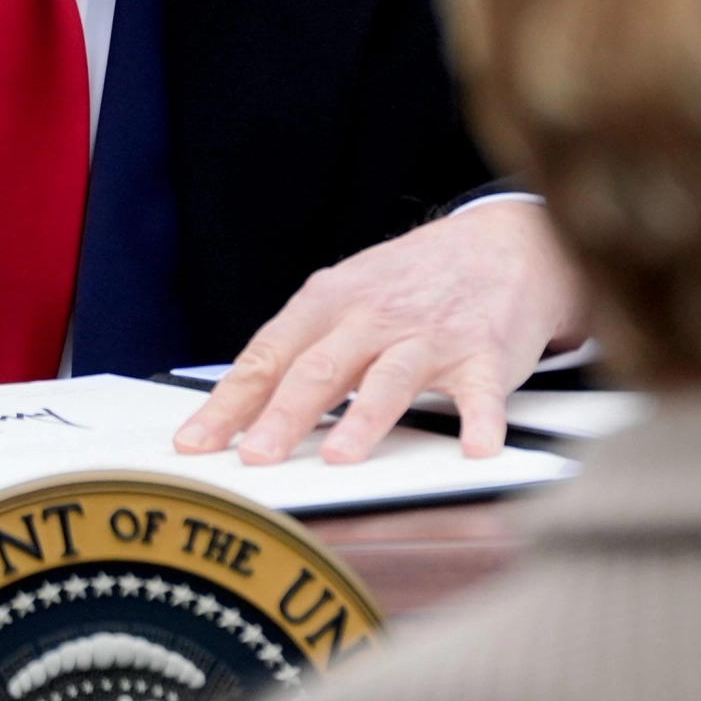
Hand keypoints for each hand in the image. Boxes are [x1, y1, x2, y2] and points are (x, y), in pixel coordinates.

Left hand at [175, 200, 584, 464]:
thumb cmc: (412, 281)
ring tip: (339, 457)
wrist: (504, 242)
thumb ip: (301, 347)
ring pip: (390, 379)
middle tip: (257, 458)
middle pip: (321, 368)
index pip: (269, 355)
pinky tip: (474, 448)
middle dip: (284, 415)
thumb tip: (239, 408)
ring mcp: (431, 335)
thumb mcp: (348, 295)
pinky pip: (480, 392)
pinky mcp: (485, 353)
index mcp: (331, 302)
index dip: (230, 402)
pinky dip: (479, 421)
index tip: (196, 444)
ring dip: (364, 419)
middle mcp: (375, 316)